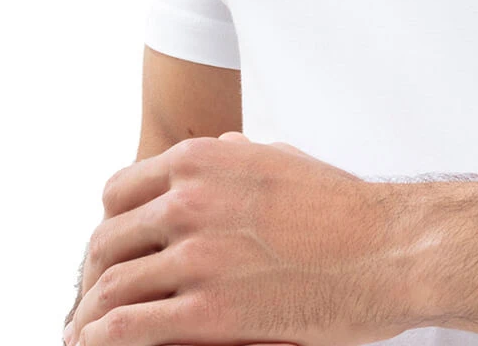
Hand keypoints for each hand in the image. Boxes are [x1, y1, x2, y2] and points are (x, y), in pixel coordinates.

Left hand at [67, 132, 422, 345]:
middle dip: (98, 274)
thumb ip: (238, 159)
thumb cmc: (347, 208)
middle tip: (97, 299)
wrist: (390, 249)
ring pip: (109, 288)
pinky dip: (102, 341)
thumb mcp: (285, 161)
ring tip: (87, 335)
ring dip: (90, 316)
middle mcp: (191, 201)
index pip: (119, 192)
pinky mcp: (208, 312)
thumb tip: (219, 151)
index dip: (112, 224)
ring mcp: (197, 255)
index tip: (117, 249)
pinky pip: (126, 329)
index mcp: (206, 161)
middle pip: (106, 242)